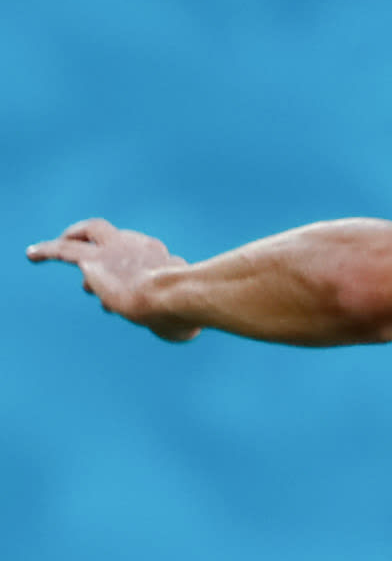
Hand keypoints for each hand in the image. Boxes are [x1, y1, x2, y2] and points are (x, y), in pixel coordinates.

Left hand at [29, 221, 197, 340]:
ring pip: (86, 236)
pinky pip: (63, 250)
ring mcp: (115, 251)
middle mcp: (139, 248)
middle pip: (114, 238)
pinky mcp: (92, 261)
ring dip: (68, 243)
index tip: (132, 289)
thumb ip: (181, 316)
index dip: (134, 271)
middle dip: (96, 242)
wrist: (179, 296)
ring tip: (48, 251)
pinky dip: (45, 251)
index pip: (145, 260)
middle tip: (82, 253)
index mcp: (166, 261)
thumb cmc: (190, 311)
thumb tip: (185, 325)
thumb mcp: (189, 316)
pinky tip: (31, 255)